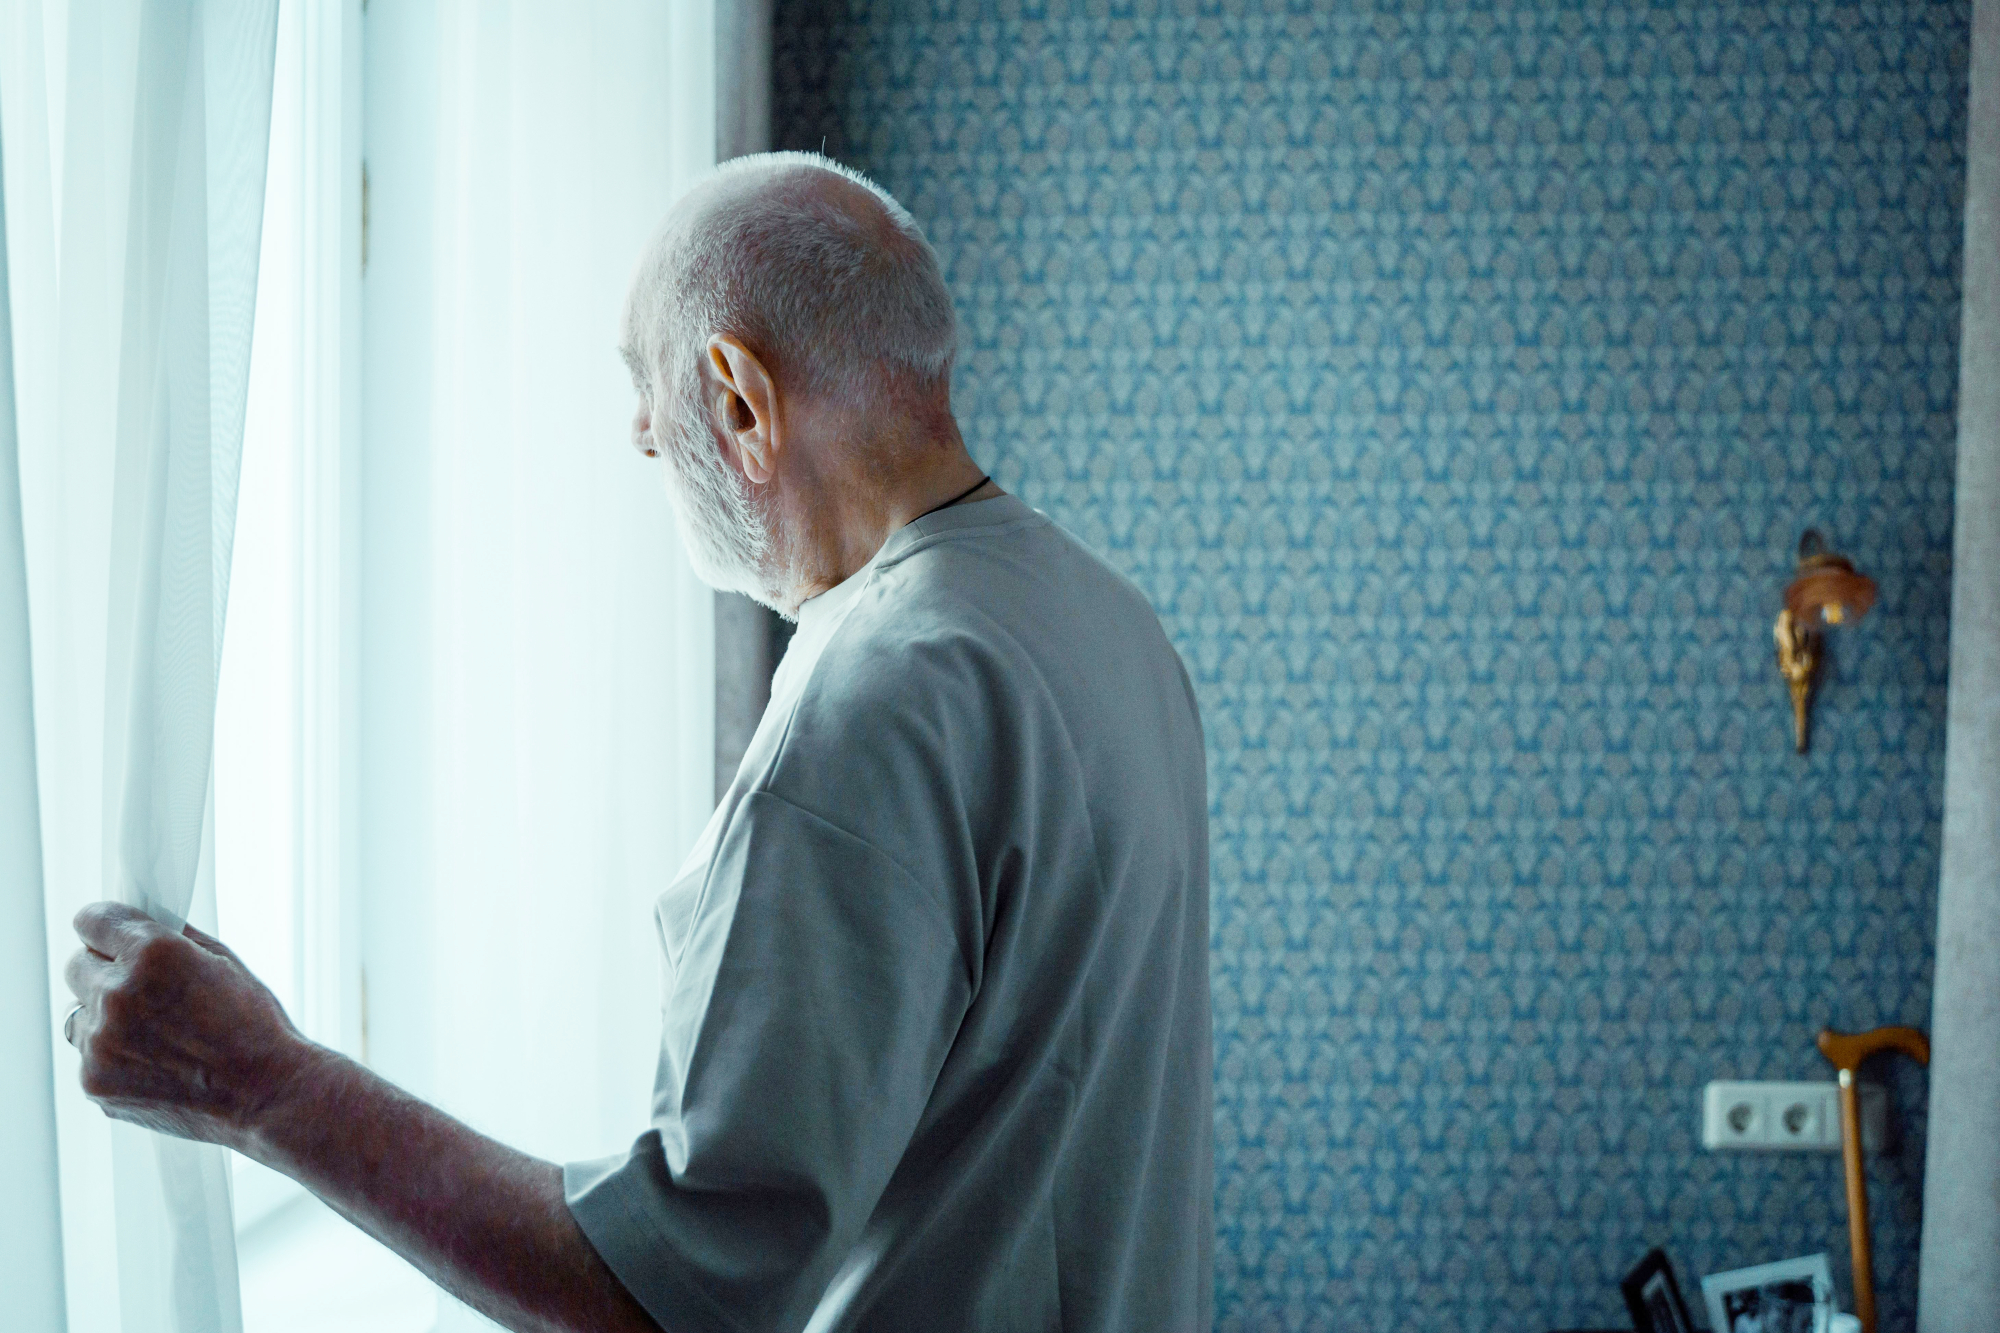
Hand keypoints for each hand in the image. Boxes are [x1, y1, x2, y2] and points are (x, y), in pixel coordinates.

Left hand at [64, 901, 320, 1149]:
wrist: (263, 1095)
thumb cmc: (254, 1029)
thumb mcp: (225, 963)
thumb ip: (175, 940)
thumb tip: (144, 926)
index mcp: (154, 954)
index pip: (93, 920)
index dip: (105, 927)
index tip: (107, 935)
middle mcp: (118, 993)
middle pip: (76, 966)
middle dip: (104, 971)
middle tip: (141, 989)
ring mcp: (100, 1042)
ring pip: (79, 1015)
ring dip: (105, 1017)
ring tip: (153, 1034)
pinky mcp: (93, 1080)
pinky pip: (88, 1056)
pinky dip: (113, 1056)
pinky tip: (154, 1062)